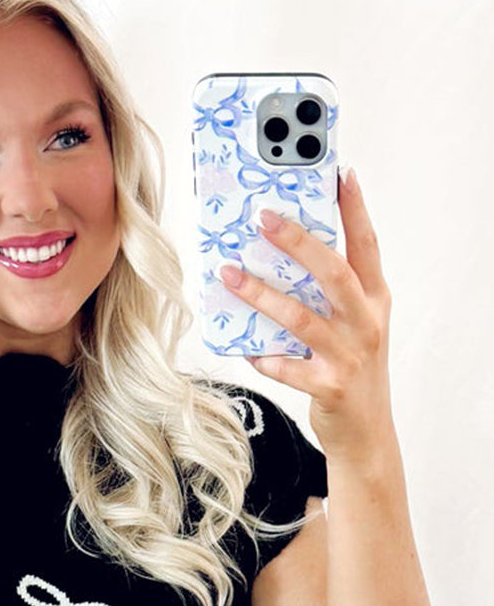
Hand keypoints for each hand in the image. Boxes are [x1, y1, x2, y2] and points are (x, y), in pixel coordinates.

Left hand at [218, 167, 393, 461]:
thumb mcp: (353, 326)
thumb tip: (281, 258)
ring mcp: (349, 355)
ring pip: (301, 317)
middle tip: (263, 218)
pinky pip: (287, 367)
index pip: (366, 245)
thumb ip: (329, 294)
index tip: (340, 173)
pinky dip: (263, 356)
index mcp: (374, 300)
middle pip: (332, 271)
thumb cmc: (351, 369)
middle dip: (297, 241)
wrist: (366, 433)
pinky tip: (244, 347)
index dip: (355, 209)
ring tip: (230, 274)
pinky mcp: (329, 386)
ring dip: (261, 294)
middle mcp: (366, 322)